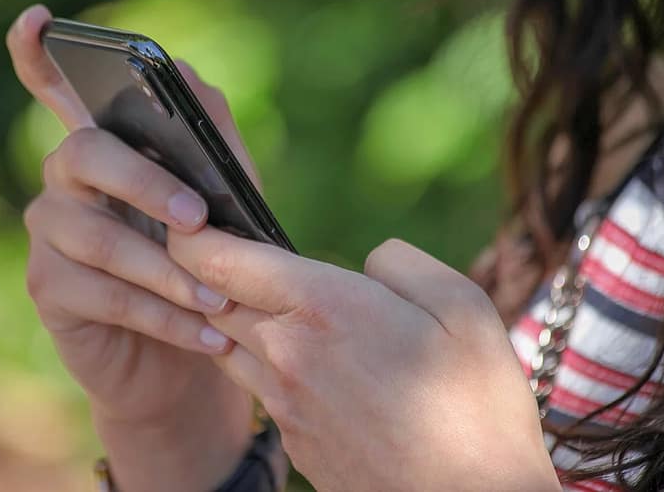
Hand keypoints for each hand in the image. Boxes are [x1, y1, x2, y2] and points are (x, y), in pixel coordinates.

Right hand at [8, 4, 257, 490]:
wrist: (189, 358)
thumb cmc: (208, 267)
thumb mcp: (227, 204)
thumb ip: (213, 144)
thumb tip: (193, 79)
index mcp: (109, 149)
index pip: (59, 90)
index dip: (39, 53)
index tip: (37, 18)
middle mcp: (66, 181)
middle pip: (84, 154)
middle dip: (144, 183)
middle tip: (197, 217)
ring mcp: (50, 234)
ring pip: (97, 238)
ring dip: (168, 271)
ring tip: (221, 301)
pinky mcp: (49, 290)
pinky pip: (105, 297)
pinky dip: (164, 318)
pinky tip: (207, 336)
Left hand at [167, 230, 560, 490]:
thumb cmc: (476, 407)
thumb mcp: (461, 307)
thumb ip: (401, 264)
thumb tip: (368, 261)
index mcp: (323, 310)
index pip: (221, 261)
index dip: (191, 235)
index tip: (187, 220)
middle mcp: (288, 357)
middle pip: (214, 302)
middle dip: (207, 275)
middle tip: (221, 253)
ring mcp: (286, 407)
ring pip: (232, 347)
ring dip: (235, 321)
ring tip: (268, 306)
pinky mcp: (294, 444)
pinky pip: (264, 390)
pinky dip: (268, 366)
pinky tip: (309, 364)